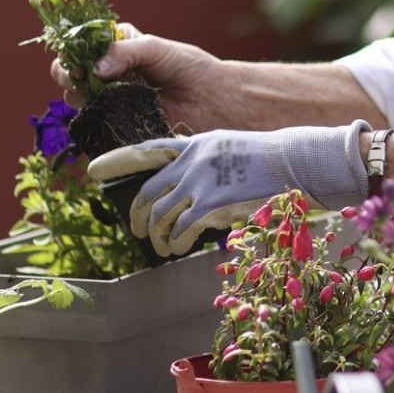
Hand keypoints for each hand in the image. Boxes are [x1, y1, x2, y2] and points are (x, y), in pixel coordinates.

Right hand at [51, 27, 227, 129]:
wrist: (212, 99)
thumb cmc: (189, 67)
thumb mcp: (156, 48)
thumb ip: (125, 52)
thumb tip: (94, 68)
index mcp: (116, 46)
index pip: (80, 45)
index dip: (73, 51)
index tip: (78, 59)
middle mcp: (109, 71)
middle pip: (72, 72)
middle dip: (69, 75)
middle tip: (81, 79)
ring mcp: (111, 98)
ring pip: (78, 98)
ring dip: (80, 97)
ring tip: (99, 96)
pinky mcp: (118, 121)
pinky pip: (95, 121)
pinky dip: (93, 118)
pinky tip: (105, 114)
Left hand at [85, 122, 371, 256]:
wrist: (300, 162)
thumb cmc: (273, 162)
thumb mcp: (231, 152)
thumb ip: (204, 167)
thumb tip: (184, 197)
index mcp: (196, 144)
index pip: (146, 150)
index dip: (116, 160)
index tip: (93, 170)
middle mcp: (193, 160)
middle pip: (147, 192)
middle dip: (134, 214)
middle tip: (134, 229)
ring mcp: (201, 182)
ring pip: (159, 215)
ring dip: (155, 236)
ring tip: (161, 247)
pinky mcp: (213, 204)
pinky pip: (180, 230)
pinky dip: (174, 243)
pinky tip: (176, 248)